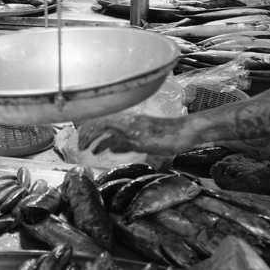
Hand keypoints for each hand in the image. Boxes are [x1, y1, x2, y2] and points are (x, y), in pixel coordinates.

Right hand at [77, 114, 194, 154]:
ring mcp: (133, 125)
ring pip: (108, 129)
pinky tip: (108, 147)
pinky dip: (109, 140)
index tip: (81, 146)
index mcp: (125, 122)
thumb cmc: (168, 138)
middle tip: (81, 146)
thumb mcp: (143, 143)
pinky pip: (118, 133)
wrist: (188, 133)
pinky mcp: (139, 130)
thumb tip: (104, 144)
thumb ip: (122, 142)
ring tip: (91, 148)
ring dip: (98, 137)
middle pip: (100, 124)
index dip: (87, 134)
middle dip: (88, 134)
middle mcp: (126, 121)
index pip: (98, 124)